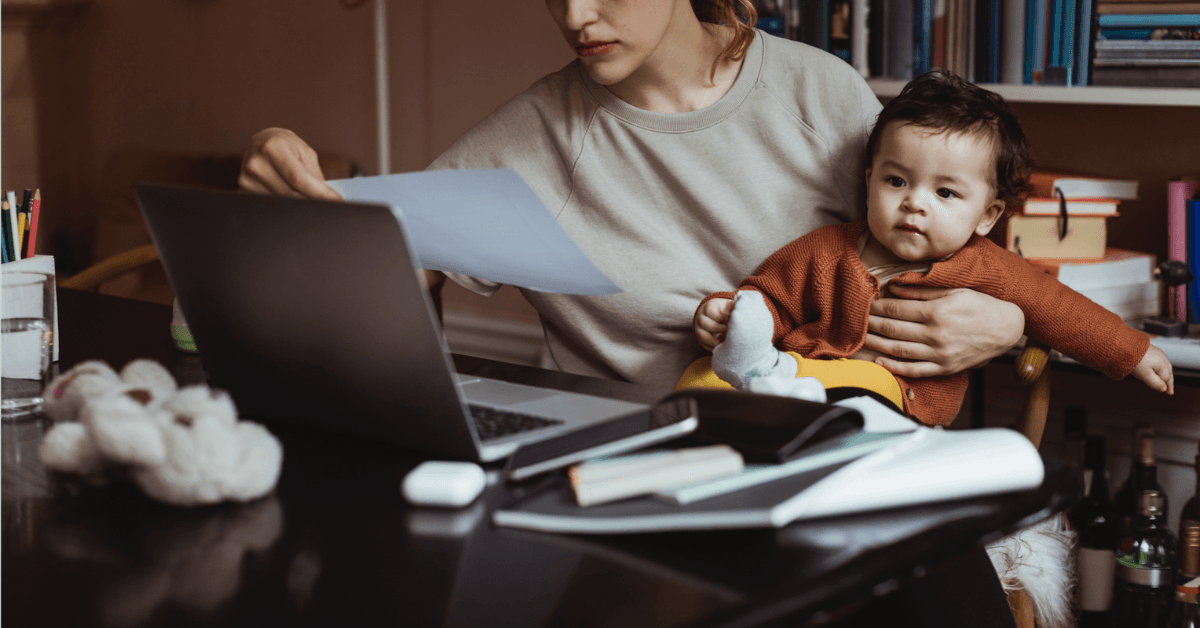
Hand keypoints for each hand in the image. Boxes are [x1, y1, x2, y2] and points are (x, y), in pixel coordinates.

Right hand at [239, 128, 342, 200]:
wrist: (261, 142)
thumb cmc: (286, 145)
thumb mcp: (305, 153)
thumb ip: (313, 174)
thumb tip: (325, 197)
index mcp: (272, 147)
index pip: (298, 179)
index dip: (319, 194)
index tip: (336, 202)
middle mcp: (256, 162)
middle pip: (290, 194)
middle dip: (313, 201)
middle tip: (330, 205)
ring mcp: (246, 177)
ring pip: (282, 202)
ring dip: (299, 202)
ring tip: (308, 196)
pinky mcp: (244, 188)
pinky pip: (271, 203)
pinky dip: (285, 202)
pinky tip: (291, 195)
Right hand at [694, 298, 733, 351]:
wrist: (716, 316)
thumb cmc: (726, 311)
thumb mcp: (729, 306)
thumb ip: (734, 306)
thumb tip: (742, 307)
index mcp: (709, 307)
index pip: (710, 311)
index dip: (720, 316)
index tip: (729, 319)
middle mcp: (701, 317)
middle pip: (704, 323)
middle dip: (717, 329)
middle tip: (729, 331)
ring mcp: (699, 328)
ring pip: (701, 335)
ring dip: (712, 341)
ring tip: (722, 342)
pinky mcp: (701, 339)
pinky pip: (704, 345)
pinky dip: (712, 347)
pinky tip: (722, 347)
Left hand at [863, 285, 1023, 377]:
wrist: (1006, 329)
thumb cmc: (980, 306)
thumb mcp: (954, 290)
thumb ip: (922, 291)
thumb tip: (894, 288)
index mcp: (937, 312)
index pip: (896, 309)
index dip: (877, 306)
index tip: (865, 303)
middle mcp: (936, 334)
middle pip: (893, 329)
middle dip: (871, 323)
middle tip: (856, 319)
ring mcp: (939, 354)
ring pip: (898, 350)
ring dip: (876, 344)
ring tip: (861, 338)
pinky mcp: (944, 368)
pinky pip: (914, 370)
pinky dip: (894, 367)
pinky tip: (879, 361)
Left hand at [1132, 345, 1173, 394]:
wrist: (1126, 345)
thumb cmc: (1135, 361)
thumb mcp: (1145, 375)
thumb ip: (1155, 383)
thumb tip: (1164, 389)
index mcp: (1162, 365)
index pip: (1166, 379)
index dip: (1165, 386)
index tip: (1168, 393)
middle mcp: (1163, 358)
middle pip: (1168, 373)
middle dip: (1169, 382)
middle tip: (1170, 392)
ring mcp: (1158, 353)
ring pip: (1165, 366)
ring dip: (1166, 375)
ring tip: (1166, 382)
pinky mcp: (1152, 349)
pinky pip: (1160, 361)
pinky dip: (1161, 368)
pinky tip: (1158, 370)